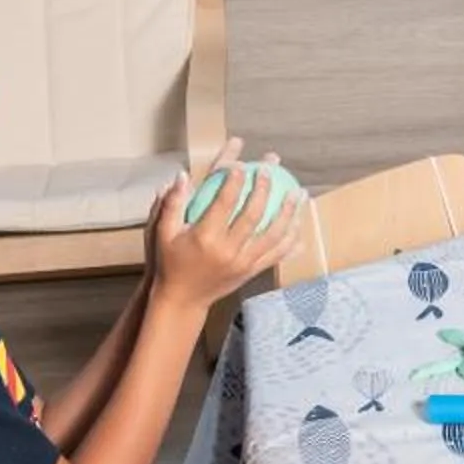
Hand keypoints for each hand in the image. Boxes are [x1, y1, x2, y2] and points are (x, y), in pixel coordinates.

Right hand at [153, 140, 307, 309]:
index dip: (234, 181)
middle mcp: (227, 250)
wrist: (182, 300)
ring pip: (273, 235)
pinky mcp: (252, 272)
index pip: (224, 203)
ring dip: (289, 212)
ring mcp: (243, 263)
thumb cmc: (170, 262)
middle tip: (270, 169)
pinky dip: (291, 240)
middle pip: (253, 215)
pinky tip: (300, 225)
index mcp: (204, 237)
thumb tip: (182, 174)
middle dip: (264, 189)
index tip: (241, 163)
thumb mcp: (163, 233)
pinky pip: (277, 254)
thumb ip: (172, 203)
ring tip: (298, 192)